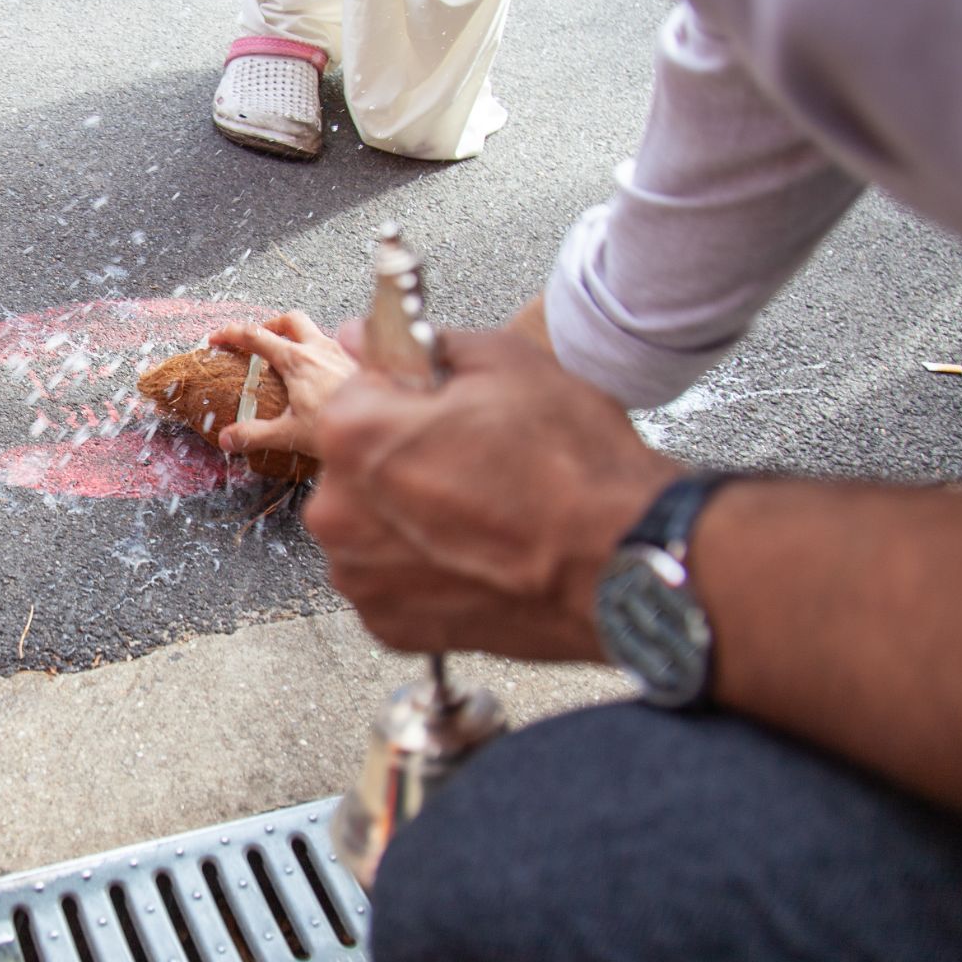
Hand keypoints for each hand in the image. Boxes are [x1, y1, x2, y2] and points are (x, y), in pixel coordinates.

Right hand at [210, 311, 356, 461]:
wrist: (386, 424)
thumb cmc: (341, 425)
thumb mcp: (290, 434)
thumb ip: (255, 435)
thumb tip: (226, 438)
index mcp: (296, 360)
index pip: (255, 336)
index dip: (231, 334)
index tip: (217, 339)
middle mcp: (319, 348)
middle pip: (289, 320)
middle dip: (271, 325)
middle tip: (259, 340)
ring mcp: (342, 351)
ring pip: (316, 329)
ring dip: (299, 336)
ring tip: (291, 357)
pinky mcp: (360, 361)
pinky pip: (338, 346)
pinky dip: (324, 353)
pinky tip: (324, 374)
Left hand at [304, 328, 680, 661]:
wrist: (623, 564)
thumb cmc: (574, 466)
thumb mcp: (507, 364)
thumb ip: (418, 347)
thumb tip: (361, 336)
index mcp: (353, 435)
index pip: (358, 394)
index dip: (409, 397)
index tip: (449, 410)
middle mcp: (337, 510)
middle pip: (358, 465)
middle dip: (402, 458)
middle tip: (475, 462)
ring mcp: (360, 575)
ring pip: (370, 525)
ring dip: (408, 517)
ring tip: (482, 513)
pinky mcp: (388, 624)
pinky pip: (390, 580)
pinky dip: (423, 570)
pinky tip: (475, 556)